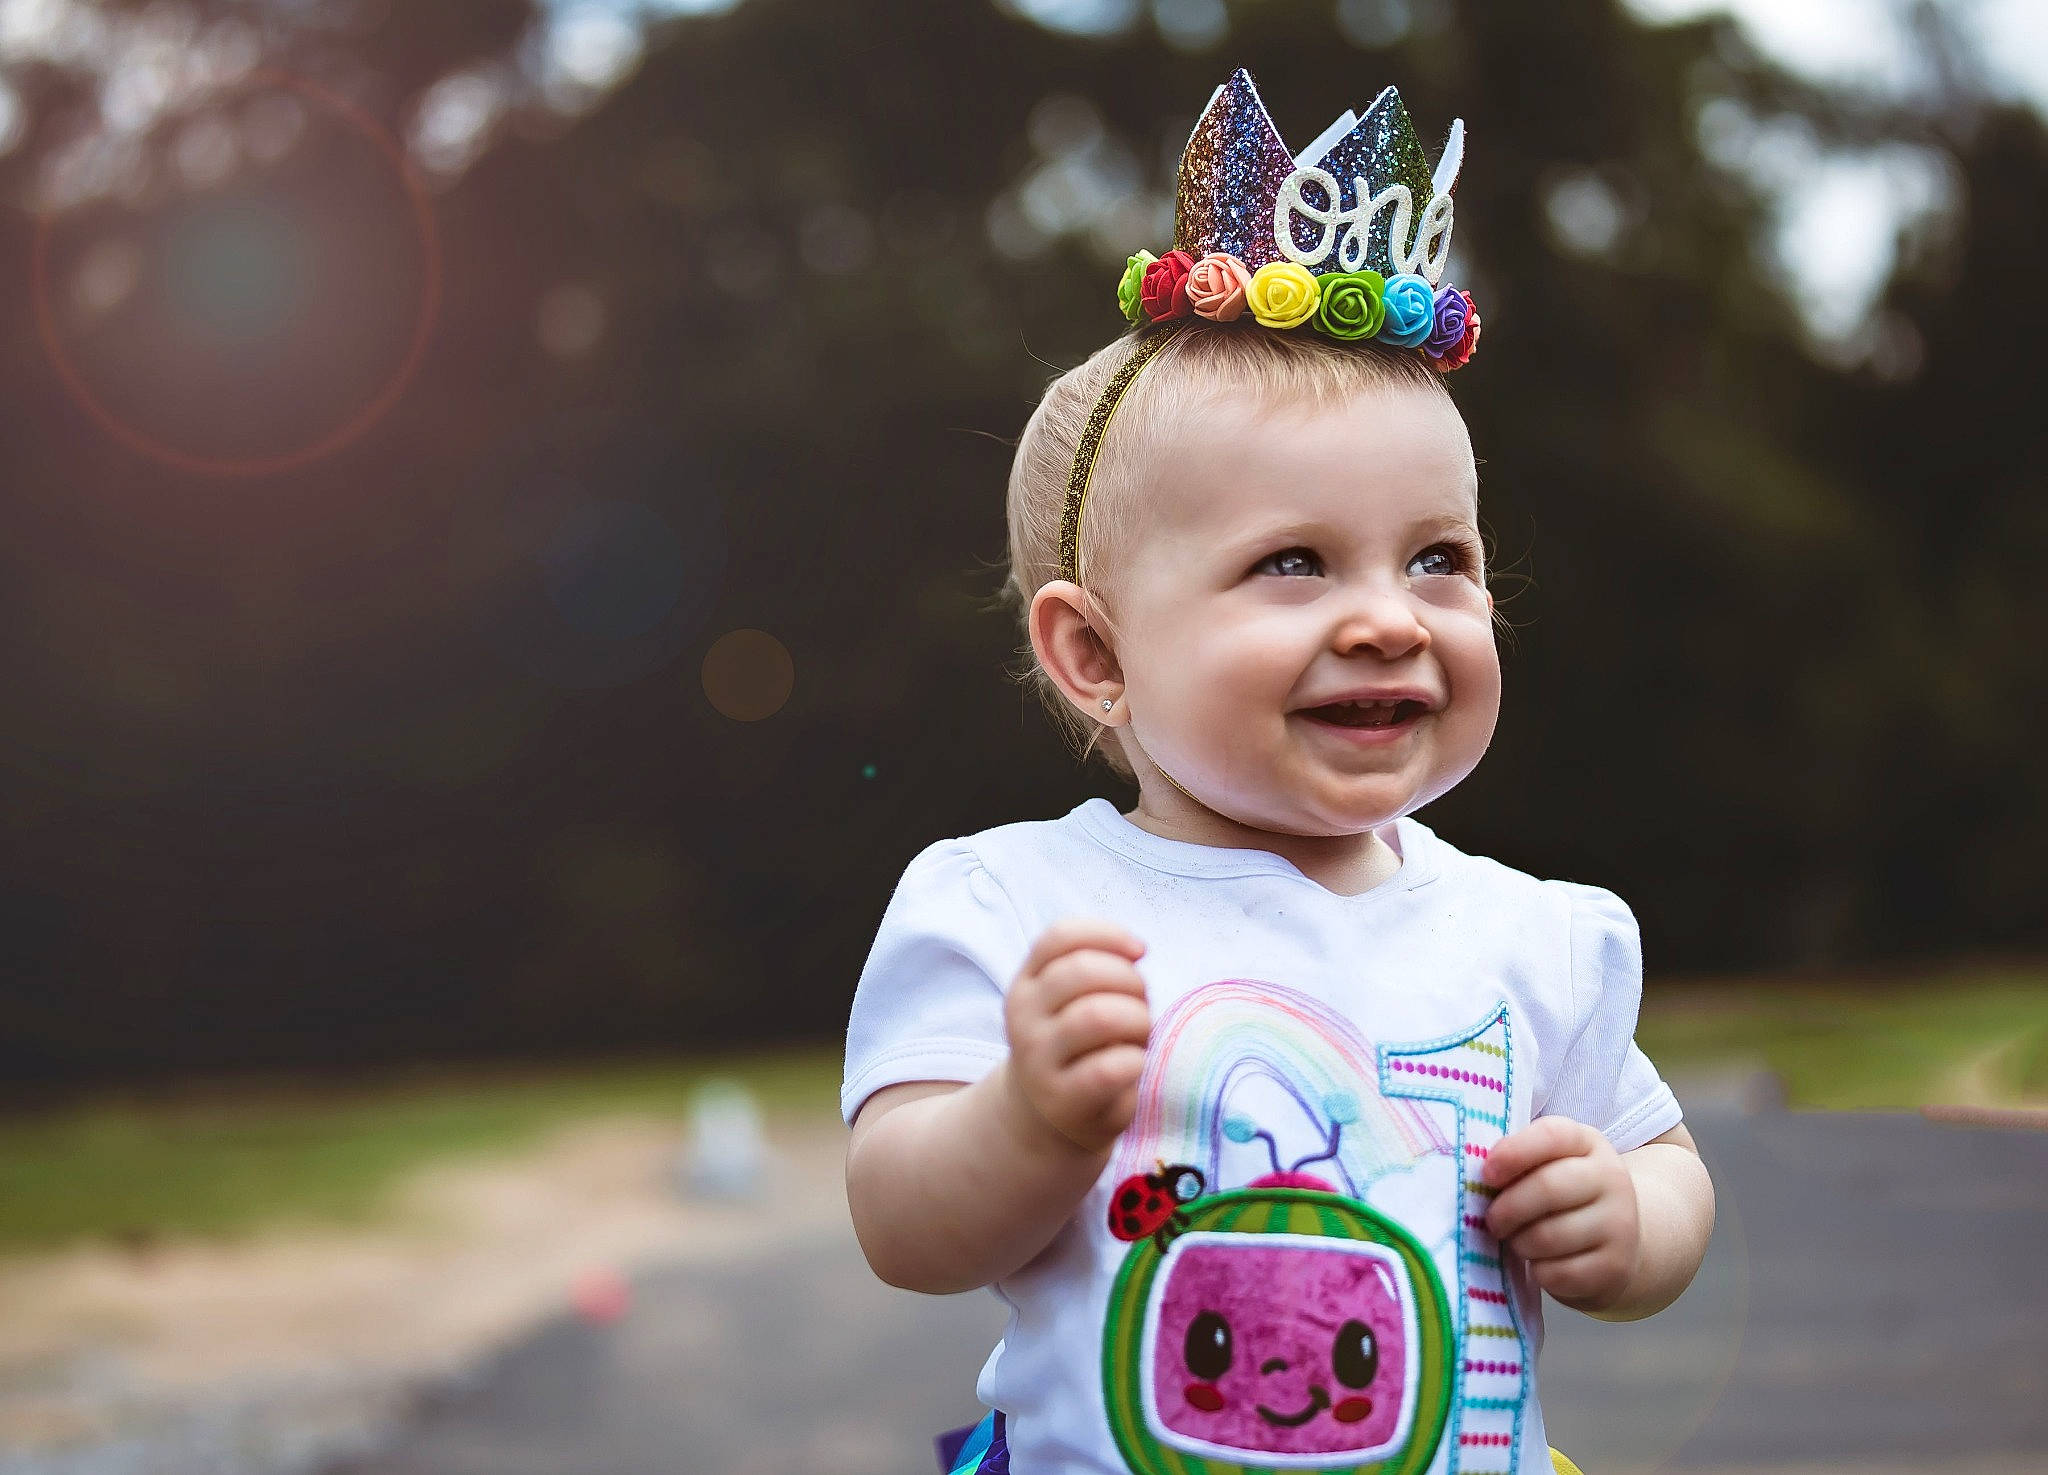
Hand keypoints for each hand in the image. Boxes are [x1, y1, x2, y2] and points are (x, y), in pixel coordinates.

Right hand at [1002, 919, 1150, 1155]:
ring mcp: (1037, 1060)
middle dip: (1130, 980)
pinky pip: (1109, 1068)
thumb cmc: (1076, 1045)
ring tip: (1140, 1035)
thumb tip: (1135, 950)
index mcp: (1026, 983)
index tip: (1140, 951)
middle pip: (1082, 971)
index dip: (1108, 934)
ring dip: (1137, 1019)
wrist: (1045, 1116)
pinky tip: (1136, 1064)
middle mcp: (1023, 1017)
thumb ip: (1095, 968)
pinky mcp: (1062, 1100)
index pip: (1060, 937)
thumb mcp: (1071, 1001)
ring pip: (1097, 1015)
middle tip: (1141, 1003)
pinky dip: (1136, 1060)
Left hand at [1482, 1116, 1639, 1312]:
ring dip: (1519, 1242)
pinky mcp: (1615, 1267)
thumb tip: (1477, 1180)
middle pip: (1548, 1188)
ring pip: (1549, 1235)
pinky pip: (1558, 1272)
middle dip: (1508, 1208)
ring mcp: (1620, 1224)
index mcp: (1588, 1143)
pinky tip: (1539, 1263)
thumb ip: (1520, 1162)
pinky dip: (1538, 1271)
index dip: (1514, 1152)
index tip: (1487, 1174)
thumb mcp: (1550, 1165)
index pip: (1552, 1135)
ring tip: (1516, 1241)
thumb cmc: (1565, 1196)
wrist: (1619, 1241)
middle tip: (1492, 1221)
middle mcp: (1612, 1179)